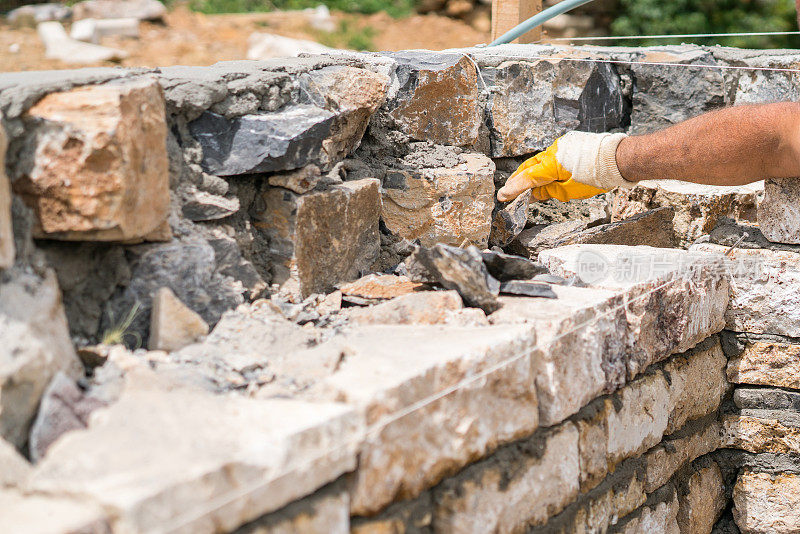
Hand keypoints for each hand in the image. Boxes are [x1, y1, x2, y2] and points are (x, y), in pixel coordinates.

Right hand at [497, 132, 632, 202]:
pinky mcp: (569, 143)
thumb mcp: (569, 191)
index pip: (527, 178)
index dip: (513, 189)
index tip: (502, 196)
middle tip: (509, 190)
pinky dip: (545, 165)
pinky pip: (552, 156)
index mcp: (551, 165)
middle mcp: (552, 152)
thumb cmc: (596, 176)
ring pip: (540, 161)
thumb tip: (535, 193)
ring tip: (526, 184)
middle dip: (518, 180)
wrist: (617, 159)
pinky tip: (545, 173)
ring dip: (532, 172)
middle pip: (530, 168)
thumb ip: (548, 192)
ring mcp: (561, 145)